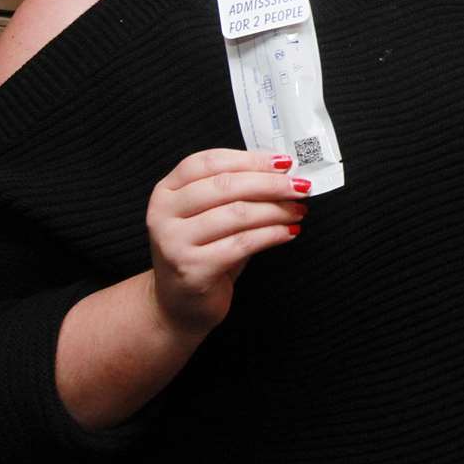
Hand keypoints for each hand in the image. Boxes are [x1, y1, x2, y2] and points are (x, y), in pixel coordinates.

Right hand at [145, 149, 308, 336]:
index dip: (250, 159)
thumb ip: (236, 190)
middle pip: (225, 185)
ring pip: (237, 214)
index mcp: (166, 190)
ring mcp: (174, 242)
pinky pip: (243, 244)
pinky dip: (272, 235)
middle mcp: (163, 213)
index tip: (283, 162)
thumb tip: (282, 173)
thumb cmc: (203, 252)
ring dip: (276, 210)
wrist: (179, 305)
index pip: (209, 162)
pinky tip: (289, 232)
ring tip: (298, 210)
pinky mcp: (193, 269)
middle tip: (300, 186)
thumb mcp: (210, 214)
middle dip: (270, 183)